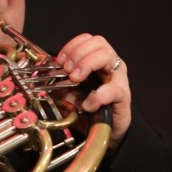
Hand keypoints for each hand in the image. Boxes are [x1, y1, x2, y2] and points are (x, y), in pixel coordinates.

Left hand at [54, 34, 130, 150]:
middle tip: (67, 71)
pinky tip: (87, 105)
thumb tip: (48, 77)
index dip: (72, 46)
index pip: (88, 39)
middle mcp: (111, 64)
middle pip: (98, 42)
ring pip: (107, 55)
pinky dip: (97, 96)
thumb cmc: (90, 111)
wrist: (107, 132)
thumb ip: (62, 84)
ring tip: (75, 79)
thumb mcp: (71, 95)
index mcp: (98, 60)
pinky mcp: (123, 95)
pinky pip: (112, 89)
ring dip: (87, 64)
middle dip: (78, 53)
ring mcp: (119, 78)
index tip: (60, 60)